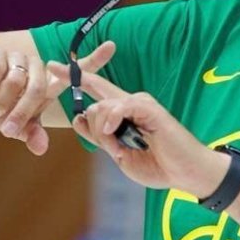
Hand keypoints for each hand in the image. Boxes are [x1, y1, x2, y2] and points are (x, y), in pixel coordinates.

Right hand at [0, 40, 115, 154]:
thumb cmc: (2, 106)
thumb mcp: (17, 124)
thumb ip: (31, 134)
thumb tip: (40, 148)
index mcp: (50, 84)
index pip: (78, 71)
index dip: (95, 58)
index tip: (112, 46)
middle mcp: (39, 68)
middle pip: (38, 90)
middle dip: (21, 113)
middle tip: (8, 128)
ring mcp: (20, 59)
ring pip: (17, 81)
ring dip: (3, 101)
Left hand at [61, 67, 225, 195]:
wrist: (186, 173)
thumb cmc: (158, 165)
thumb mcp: (120, 155)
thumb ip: (100, 137)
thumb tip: (79, 119)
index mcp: (123, 114)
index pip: (96, 89)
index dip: (74, 77)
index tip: (53, 66)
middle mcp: (130, 104)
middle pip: (93, 105)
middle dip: (93, 131)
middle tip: (114, 151)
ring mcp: (140, 104)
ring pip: (102, 108)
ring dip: (105, 134)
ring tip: (123, 150)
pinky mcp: (149, 108)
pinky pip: (119, 106)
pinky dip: (113, 121)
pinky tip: (115, 132)